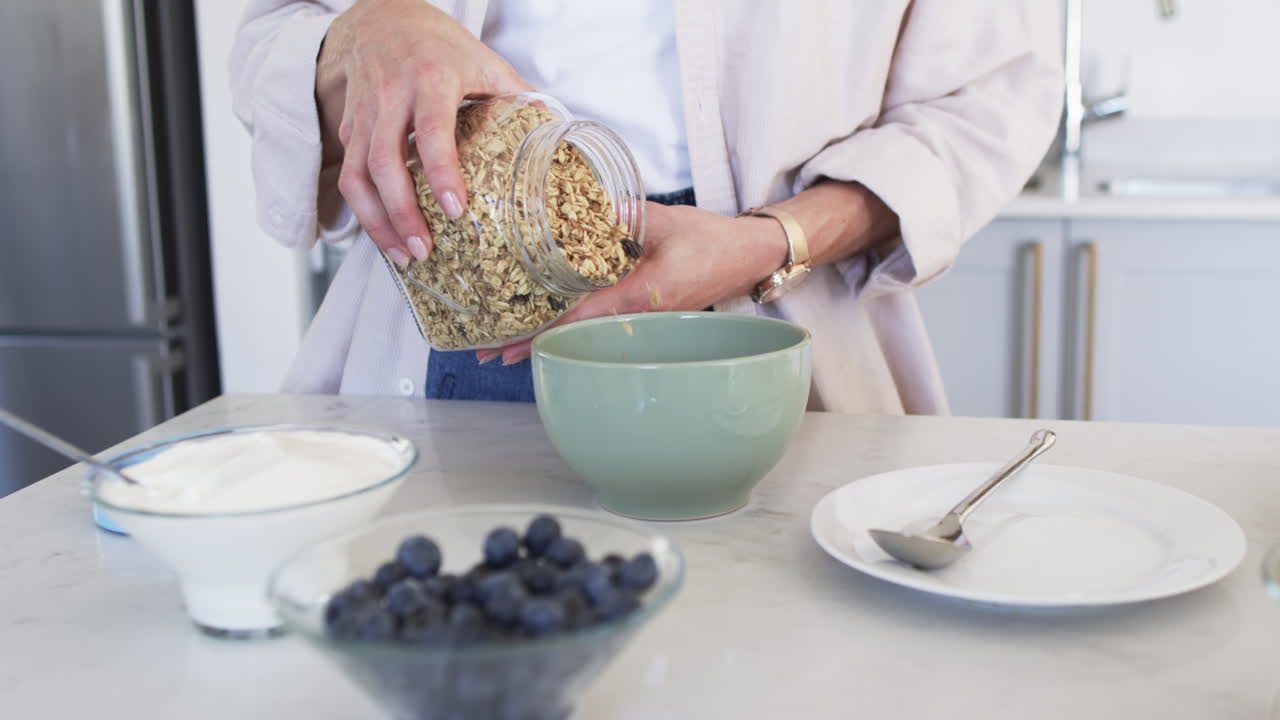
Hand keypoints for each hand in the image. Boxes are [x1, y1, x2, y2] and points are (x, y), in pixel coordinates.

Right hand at [316, 0, 530, 265]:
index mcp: (431, 79)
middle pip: (385, 161)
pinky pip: (349, 175)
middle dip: (402, 212)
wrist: (382, 17)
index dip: (442, 171)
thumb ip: (517, 96)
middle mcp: (391, 97)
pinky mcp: (349, 127)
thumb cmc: (440, 45)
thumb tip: (557, 134)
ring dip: (377, 222)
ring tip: (404, 255)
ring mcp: (364, 114)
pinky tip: (386, 235)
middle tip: (424, 249)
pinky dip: (364, 211)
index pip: (433, 129)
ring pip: (358, 175)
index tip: (455, 208)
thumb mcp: (484, 61)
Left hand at [485, 202, 787, 364]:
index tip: (504, 348)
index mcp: (639, 296)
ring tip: (505, 340)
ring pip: (584, 330)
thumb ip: (624, 214)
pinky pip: (600, 320)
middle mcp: (636, 315)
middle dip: (531, 342)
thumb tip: (582, 205)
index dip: (538, 333)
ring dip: (547, 334)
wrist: (749, 257)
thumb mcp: (666, 220)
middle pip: (573, 334)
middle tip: (487, 352)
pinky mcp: (643, 311)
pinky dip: (570, 321)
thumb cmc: (712, 240)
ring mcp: (640, 318)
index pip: (578, 319)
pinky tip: (549, 317)